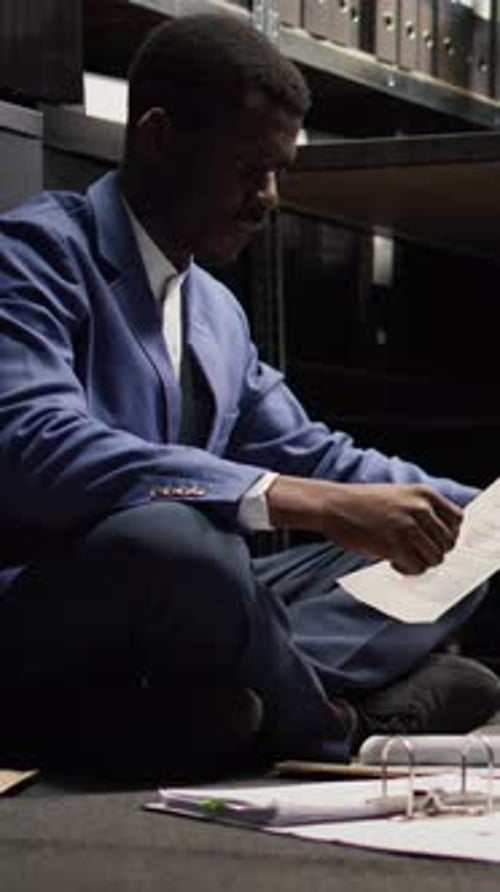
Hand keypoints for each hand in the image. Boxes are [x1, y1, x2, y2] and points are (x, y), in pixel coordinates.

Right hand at [266, 476, 462, 574]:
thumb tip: (439, 542)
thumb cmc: (362, 503)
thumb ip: (421, 512)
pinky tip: (392, 561)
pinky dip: (407, 570)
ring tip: (401, 556)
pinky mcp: (395, 546)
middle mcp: (420, 509)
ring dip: (420, 562)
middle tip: (414, 553)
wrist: (333, 506)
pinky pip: (416, 568)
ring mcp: (408, 527)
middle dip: (432, 552)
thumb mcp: (398, 496)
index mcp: (424, 494)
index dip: (448, 535)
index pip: (457, 520)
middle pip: (447, 543)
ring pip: (434, 559)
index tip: (435, 542)